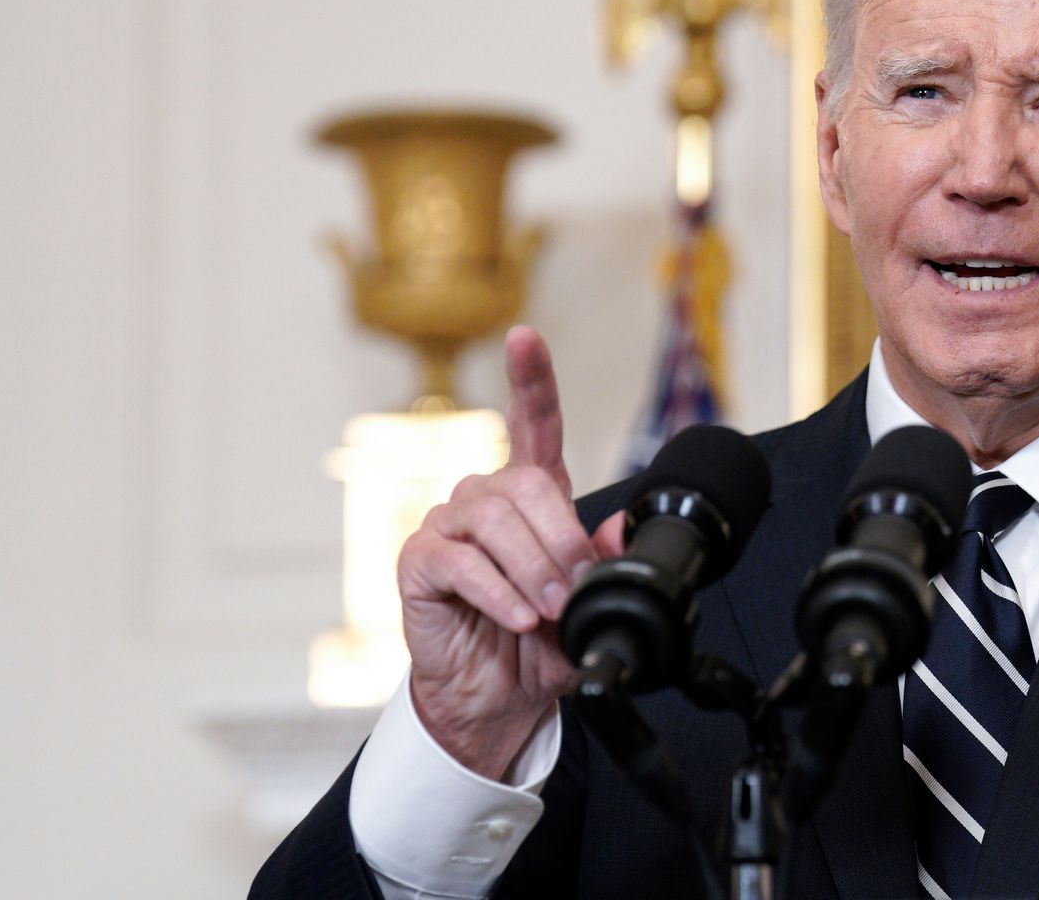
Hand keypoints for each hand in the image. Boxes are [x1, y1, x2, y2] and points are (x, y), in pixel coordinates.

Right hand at [396, 326, 626, 779]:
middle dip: (559, 538)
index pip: (530, 424)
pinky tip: (514, 616)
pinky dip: (496, 591)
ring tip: (545, 609)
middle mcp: (485, 500)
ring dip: (531, 568)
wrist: (498, 700)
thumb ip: (606, 563)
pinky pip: (460, 562)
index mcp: (529, 497)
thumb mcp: (589, 604)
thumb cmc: (539, 645)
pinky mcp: (418, 563)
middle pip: (524, 484)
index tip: (526, 338)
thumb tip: (621, 529)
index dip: (530, 379)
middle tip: (572, 589)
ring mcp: (446, 527)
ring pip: (494, 521)